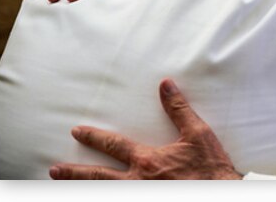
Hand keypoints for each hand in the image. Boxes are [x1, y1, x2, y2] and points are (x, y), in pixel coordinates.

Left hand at [49, 79, 242, 179]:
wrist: (220, 192)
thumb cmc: (210, 167)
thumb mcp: (197, 134)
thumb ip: (179, 109)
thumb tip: (165, 86)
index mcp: (148, 161)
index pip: (114, 145)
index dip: (94, 138)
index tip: (77, 132)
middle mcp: (138, 182)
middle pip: (99, 176)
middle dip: (75, 172)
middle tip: (55, 170)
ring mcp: (140, 196)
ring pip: (104, 193)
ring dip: (83, 189)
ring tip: (65, 188)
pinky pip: (119, 201)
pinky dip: (104, 197)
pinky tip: (93, 196)